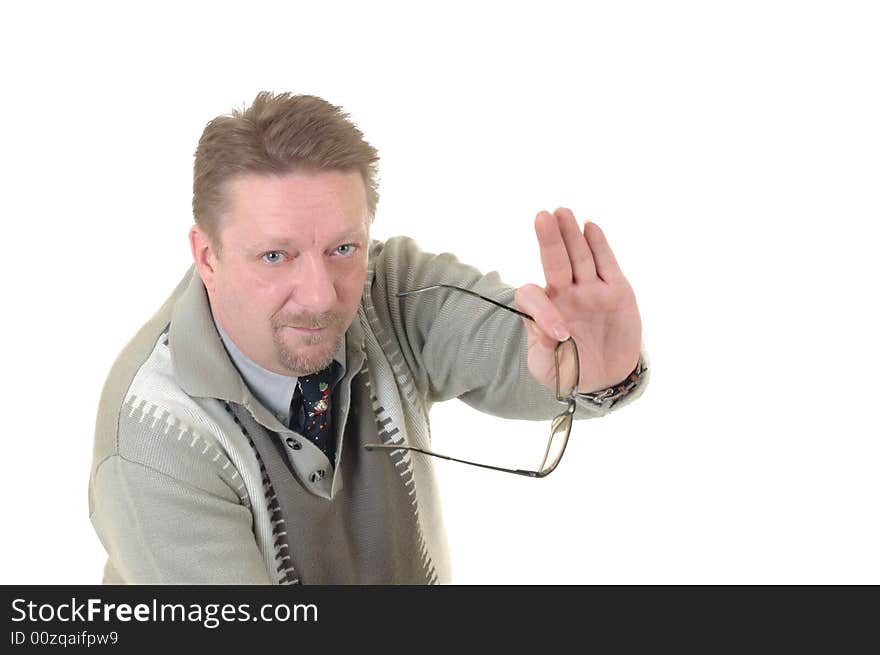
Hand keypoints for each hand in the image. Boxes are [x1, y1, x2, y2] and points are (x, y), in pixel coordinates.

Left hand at [515, 208, 641, 393]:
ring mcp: (590, 290)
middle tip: (542, 216)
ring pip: (579, 257)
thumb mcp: (549, 369)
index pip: (535, 297)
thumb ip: (543, 351)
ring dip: (571, 235)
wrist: (605, 377)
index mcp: (542, 311)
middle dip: (549, 240)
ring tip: (563, 212)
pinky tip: (590, 227)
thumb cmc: (570, 371)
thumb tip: (548, 331)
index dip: (542, 309)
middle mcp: (565, 294)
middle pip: (555, 262)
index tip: (560, 334)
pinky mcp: (616, 291)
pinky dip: (599, 245)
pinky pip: (606, 264)